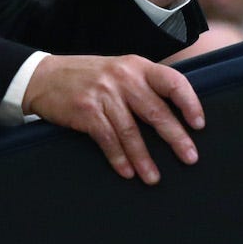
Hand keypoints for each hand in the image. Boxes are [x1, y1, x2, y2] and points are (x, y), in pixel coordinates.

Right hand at [22, 54, 204, 183]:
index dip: (189, 102)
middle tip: (190, 157)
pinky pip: (108, 139)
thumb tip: (173, 114)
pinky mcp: (86, 110)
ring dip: (144, 158)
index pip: (172, 81)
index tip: (199, 124)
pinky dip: (119, 158)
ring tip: (154, 177)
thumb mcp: (118, 71)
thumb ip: (142, 85)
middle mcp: (123, 77)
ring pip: (131, 131)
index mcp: (136, 66)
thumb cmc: (86, 77)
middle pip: (156, 111)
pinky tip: (127, 171)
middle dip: (176, 138)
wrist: (43, 76)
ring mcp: (103, 93)